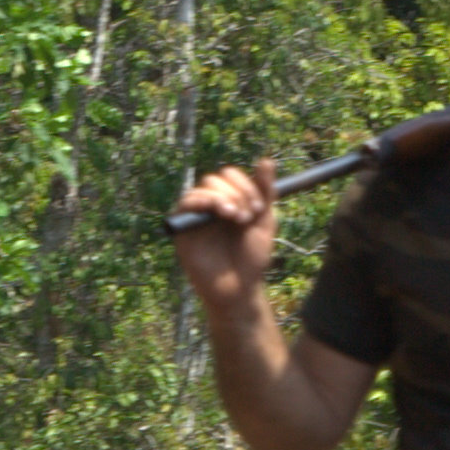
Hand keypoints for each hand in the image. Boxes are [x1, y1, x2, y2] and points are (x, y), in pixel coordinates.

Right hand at [171, 158, 279, 329]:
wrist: (240, 289)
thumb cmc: (252, 259)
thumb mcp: (265, 221)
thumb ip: (265, 192)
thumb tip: (266, 160)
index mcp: (229, 201)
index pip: (230, 176)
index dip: (245, 184)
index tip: (259, 208)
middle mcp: (211, 206)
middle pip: (215, 178)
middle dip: (236, 192)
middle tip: (247, 216)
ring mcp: (196, 217)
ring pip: (202, 188)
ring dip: (223, 197)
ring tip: (236, 217)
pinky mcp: (183, 229)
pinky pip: (185, 204)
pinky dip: (204, 201)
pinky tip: (220, 214)